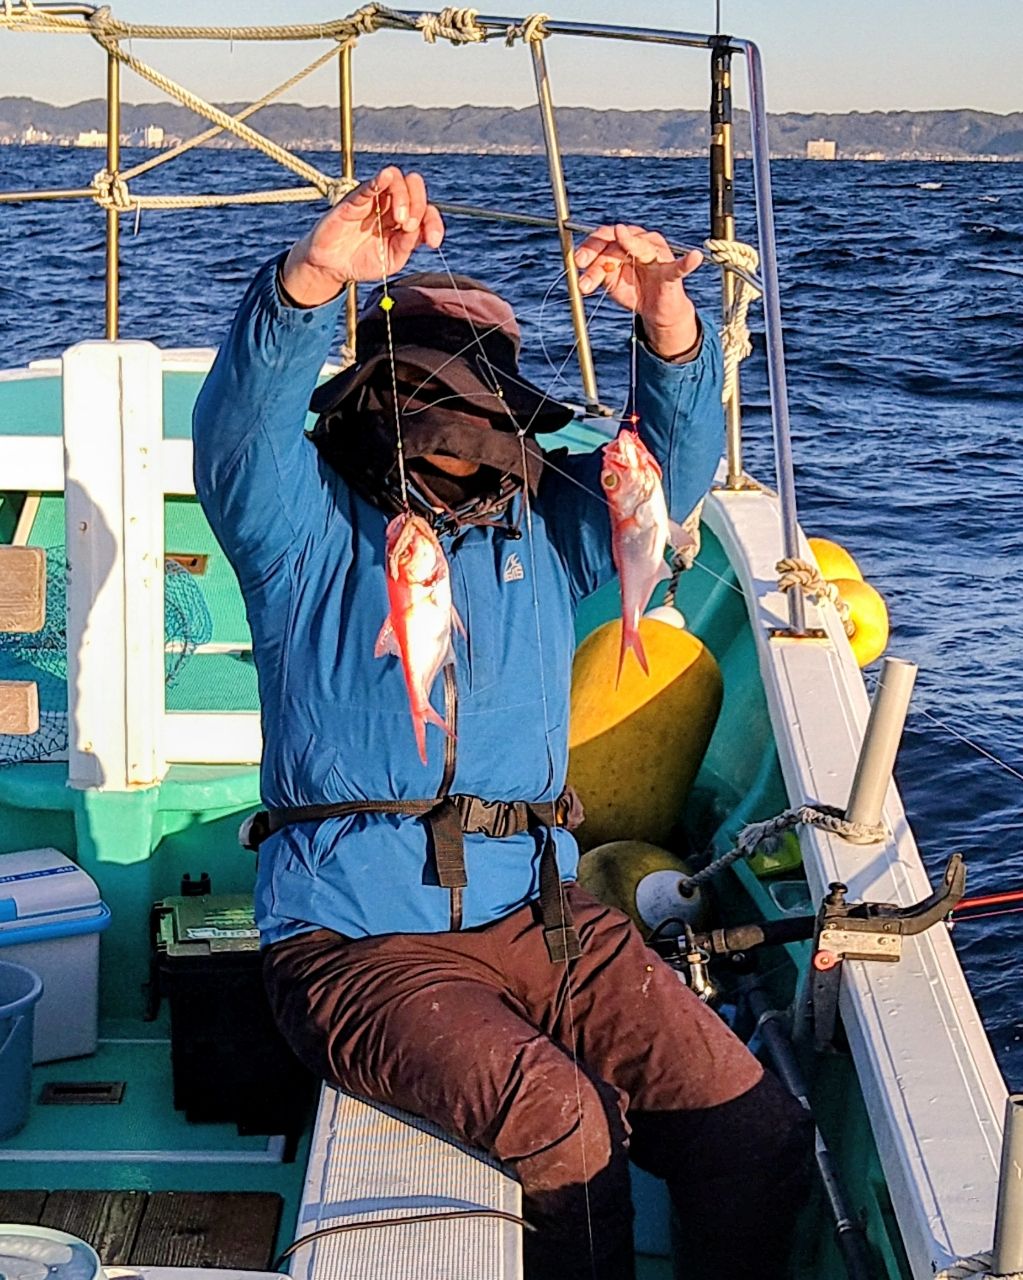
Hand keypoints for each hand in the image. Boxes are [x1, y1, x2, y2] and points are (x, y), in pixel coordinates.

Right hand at [281, 166, 444, 305]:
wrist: (332, 267)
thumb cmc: (362, 261)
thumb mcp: (392, 260)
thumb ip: (406, 245)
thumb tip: (417, 229)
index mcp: (405, 221)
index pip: (427, 210)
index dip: (434, 223)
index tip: (433, 241)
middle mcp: (392, 206)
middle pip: (414, 187)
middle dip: (419, 206)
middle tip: (408, 227)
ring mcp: (374, 200)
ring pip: (396, 179)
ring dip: (403, 196)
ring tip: (399, 220)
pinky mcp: (355, 199)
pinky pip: (370, 184)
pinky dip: (380, 179)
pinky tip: (385, 178)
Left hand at [574, 224, 701, 358]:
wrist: (655, 311)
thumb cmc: (634, 290)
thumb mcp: (611, 282)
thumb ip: (600, 271)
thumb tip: (583, 267)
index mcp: (626, 241)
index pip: (605, 237)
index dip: (590, 247)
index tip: (577, 262)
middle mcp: (643, 241)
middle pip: (617, 243)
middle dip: (598, 259)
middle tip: (583, 276)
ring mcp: (659, 254)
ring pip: (638, 251)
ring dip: (620, 262)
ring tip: (608, 271)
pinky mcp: (671, 272)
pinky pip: (679, 266)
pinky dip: (687, 262)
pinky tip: (694, 258)